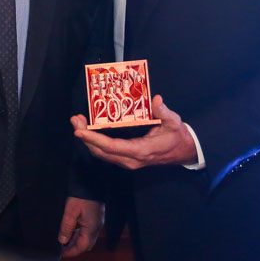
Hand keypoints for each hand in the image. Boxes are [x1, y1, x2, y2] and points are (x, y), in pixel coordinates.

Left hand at [58, 196, 102, 256]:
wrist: (91, 181)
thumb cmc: (82, 195)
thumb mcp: (71, 211)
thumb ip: (66, 227)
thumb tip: (62, 241)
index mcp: (91, 228)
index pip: (83, 246)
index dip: (72, 252)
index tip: (62, 253)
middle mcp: (96, 227)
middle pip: (86, 244)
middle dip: (74, 247)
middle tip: (62, 247)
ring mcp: (96, 223)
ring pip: (86, 237)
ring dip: (76, 240)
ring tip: (64, 239)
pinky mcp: (95, 218)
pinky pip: (87, 230)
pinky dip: (79, 233)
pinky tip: (71, 230)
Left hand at [70, 95, 196, 169]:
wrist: (184, 152)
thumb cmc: (177, 136)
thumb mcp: (174, 122)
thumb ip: (164, 111)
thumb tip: (156, 99)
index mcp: (140, 150)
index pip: (112, 147)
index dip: (94, 139)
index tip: (79, 131)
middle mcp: (130, 159)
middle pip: (101, 151)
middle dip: (85, 136)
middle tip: (75, 120)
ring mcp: (128, 161)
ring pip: (101, 154)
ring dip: (88, 139)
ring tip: (79, 122)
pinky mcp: (126, 159)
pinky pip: (106, 153)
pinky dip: (95, 142)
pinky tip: (90, 130)